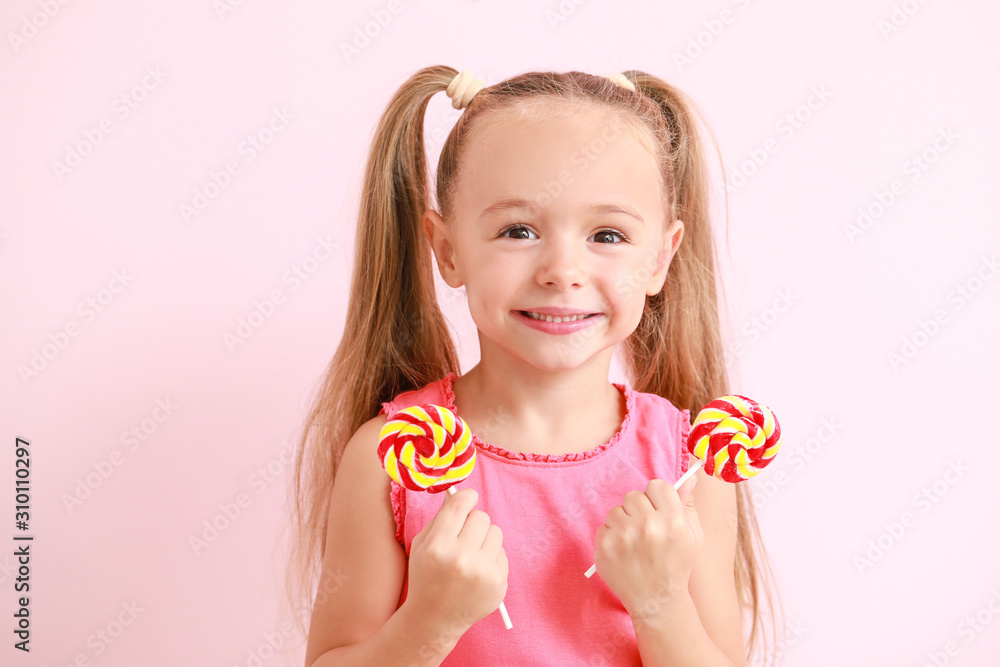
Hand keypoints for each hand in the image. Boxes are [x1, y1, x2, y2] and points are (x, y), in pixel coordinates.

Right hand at [404, 488, 507, 631]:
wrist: (434, 619)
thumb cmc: (426, 576)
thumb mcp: (422, 545)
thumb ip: (441, 517)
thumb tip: (461, 494)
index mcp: (438, 547)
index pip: (460, 505)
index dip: (466, 497)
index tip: (467, 499)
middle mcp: (462, 559)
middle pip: (481, 516)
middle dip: (472, 522)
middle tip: (463, 535)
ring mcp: (483, 573)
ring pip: (496, 532)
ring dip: (484, 538)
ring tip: (471, 554)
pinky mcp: (499, 584)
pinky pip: (502, 552)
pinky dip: (491, 557)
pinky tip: (477, 571)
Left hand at [593, 476, 703, 617]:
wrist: (657, 601)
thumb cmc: (677, 566)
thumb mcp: (693, 536)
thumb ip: (688, 505)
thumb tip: (688, 478)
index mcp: (672, 521)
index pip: (657, 485)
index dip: (657, 497)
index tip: (658, 510)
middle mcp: (647, 526)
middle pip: (634, 495)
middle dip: (639, 509)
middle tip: (646, 530)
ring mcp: (623, 537)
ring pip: (617, 510)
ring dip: (624, 522)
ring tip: (634, 543)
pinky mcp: (604, 547)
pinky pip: (604, 527)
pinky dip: (611, 537)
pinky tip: (624, 552)